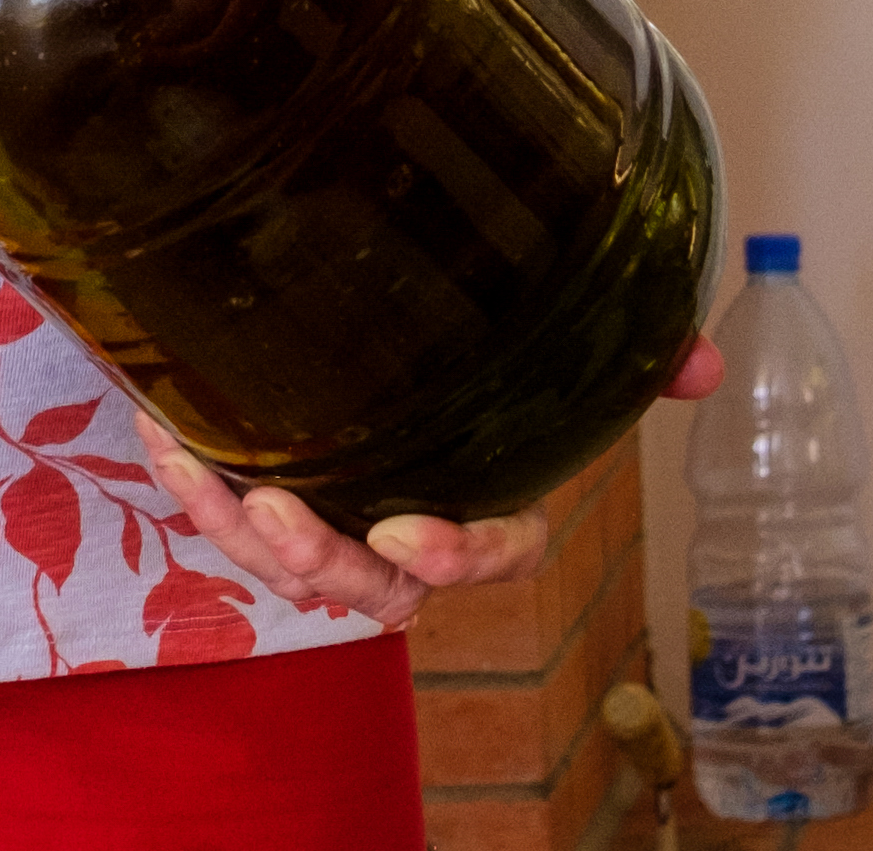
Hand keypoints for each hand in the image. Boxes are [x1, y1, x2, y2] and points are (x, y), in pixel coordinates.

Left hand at [132, 340, 727, 630]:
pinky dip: (197, 487)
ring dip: (245, 539)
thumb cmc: (505, 327)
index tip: (411, 532)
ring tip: (215, 482)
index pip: (495, 553)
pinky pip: (228, 515)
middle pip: (378, 587)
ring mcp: (339, 509)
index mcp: (494, 496)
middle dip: (327, 563)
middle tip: (281, 512)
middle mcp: (413, 521)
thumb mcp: (573, 332)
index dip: (458, 559)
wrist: (393, 284)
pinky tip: (168, 437)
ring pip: (296, 566)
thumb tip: (704, 367)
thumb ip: (644, 351)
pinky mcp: (273, 482)